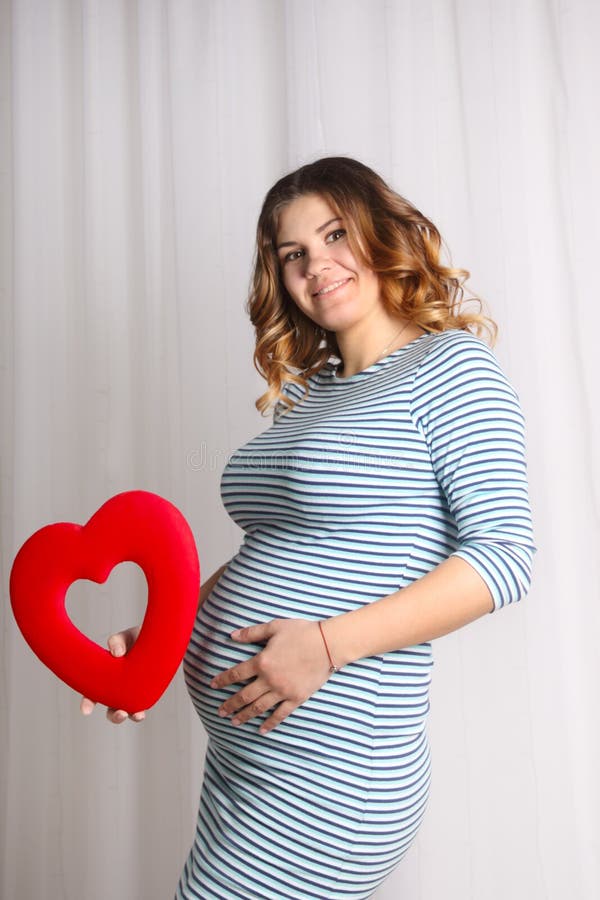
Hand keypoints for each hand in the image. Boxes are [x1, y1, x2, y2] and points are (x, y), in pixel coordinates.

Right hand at [79, 626, 145, 723]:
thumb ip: (117, 641)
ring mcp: (132, 694)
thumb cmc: (135, 639)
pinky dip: (141, 712)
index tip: (86, 711)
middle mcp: (117, 690)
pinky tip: (142, 711)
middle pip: (112, 710)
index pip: (92, 693)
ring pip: (128, 713)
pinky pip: (142, 706)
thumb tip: (117, 653)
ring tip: (137, 715)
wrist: (156, 640)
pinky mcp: (146, 694)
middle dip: (115, 716)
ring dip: (130, 716)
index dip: (87, 703)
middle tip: (120, 713)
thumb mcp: (125, 637)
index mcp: (106, 678)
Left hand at [210, 618, 333, 733]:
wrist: (328, 644)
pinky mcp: (296, 698)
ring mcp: (283, 691)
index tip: (213, 686)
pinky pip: (280, 714)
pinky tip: (261, 730)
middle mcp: (269, 679)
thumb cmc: (301, 632)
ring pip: (259, 707)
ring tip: (234, 722)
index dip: (223, 680)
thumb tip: (231, 636)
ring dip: (244, 716)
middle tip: (220, 712)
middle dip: (230, 704)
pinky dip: (270, 723)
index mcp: (262, 661)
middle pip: (244, 695)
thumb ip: (252, 633)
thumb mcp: (274, 627)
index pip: (236, 674)